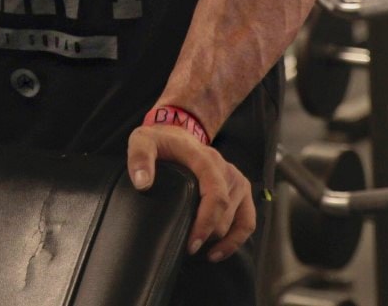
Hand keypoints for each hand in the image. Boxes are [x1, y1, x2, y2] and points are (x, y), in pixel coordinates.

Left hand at [127, 124, 254, 262]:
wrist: (176, 134)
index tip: (191, 244)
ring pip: (238, 219)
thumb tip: (142, 184)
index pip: (216, 193)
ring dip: (221, 239)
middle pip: (225, 211)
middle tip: (186, 247)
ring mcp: (235, 179)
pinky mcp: (240, 189)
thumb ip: (140, 158)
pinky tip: (217, 252)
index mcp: (204, 158)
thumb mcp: (142, 141)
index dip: (206, 222)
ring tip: (199, 251)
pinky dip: (236, 240)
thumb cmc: (160, 142)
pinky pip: (248, 220)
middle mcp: (225, 168)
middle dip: (208, 234)